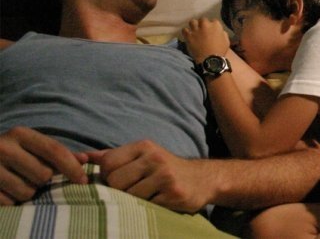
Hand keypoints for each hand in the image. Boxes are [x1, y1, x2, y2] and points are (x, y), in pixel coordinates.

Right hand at [0, 126, 87, 204]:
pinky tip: (6, 190)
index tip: (84, 180)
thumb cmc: (13, 153)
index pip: (54, 150)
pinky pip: (10, 203)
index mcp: (20, 134)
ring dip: (28, 192)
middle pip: (43, 174)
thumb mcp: (32, 146)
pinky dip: (13, 201)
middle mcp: (3, 147)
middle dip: (43, 180)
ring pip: (28, 192)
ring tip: (18, 182)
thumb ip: (58, 153)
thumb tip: (85, 159)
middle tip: (31, 175)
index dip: (72, 167)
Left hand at [87, 140, 209, 212]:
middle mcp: (154, 158)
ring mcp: (165, 176)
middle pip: (115, 182)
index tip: (117, 181)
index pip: (108, 163)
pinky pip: (146, 206)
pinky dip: (148, 208)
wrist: (202, 179)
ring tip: (146, 196)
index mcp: (144, 146)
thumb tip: (83, 157)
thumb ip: (113, 156)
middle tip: (132, 191)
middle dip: (119, 191)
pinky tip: (158, 201)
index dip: (106, 177)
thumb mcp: (142, 155)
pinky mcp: (173, 194)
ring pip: (129, 196)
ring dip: (134, 201)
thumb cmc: (165, 168)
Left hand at [182, 18, 230, 62]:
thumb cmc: (220, 50)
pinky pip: (184, 30)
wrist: (210, 59)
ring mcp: (196, 30)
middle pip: (202, 19)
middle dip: (203, 24)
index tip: (212, 30)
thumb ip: (223, 33)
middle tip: (203, 30)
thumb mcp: (226, 41)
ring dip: (194, 25)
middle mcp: (205, 25)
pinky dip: (186, 32)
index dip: (212, 26)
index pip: (214, 21)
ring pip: (192, 22)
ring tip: (194, 30)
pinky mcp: (188, 36)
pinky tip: (188, 35)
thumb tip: (220, 31)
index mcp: (215, 25)